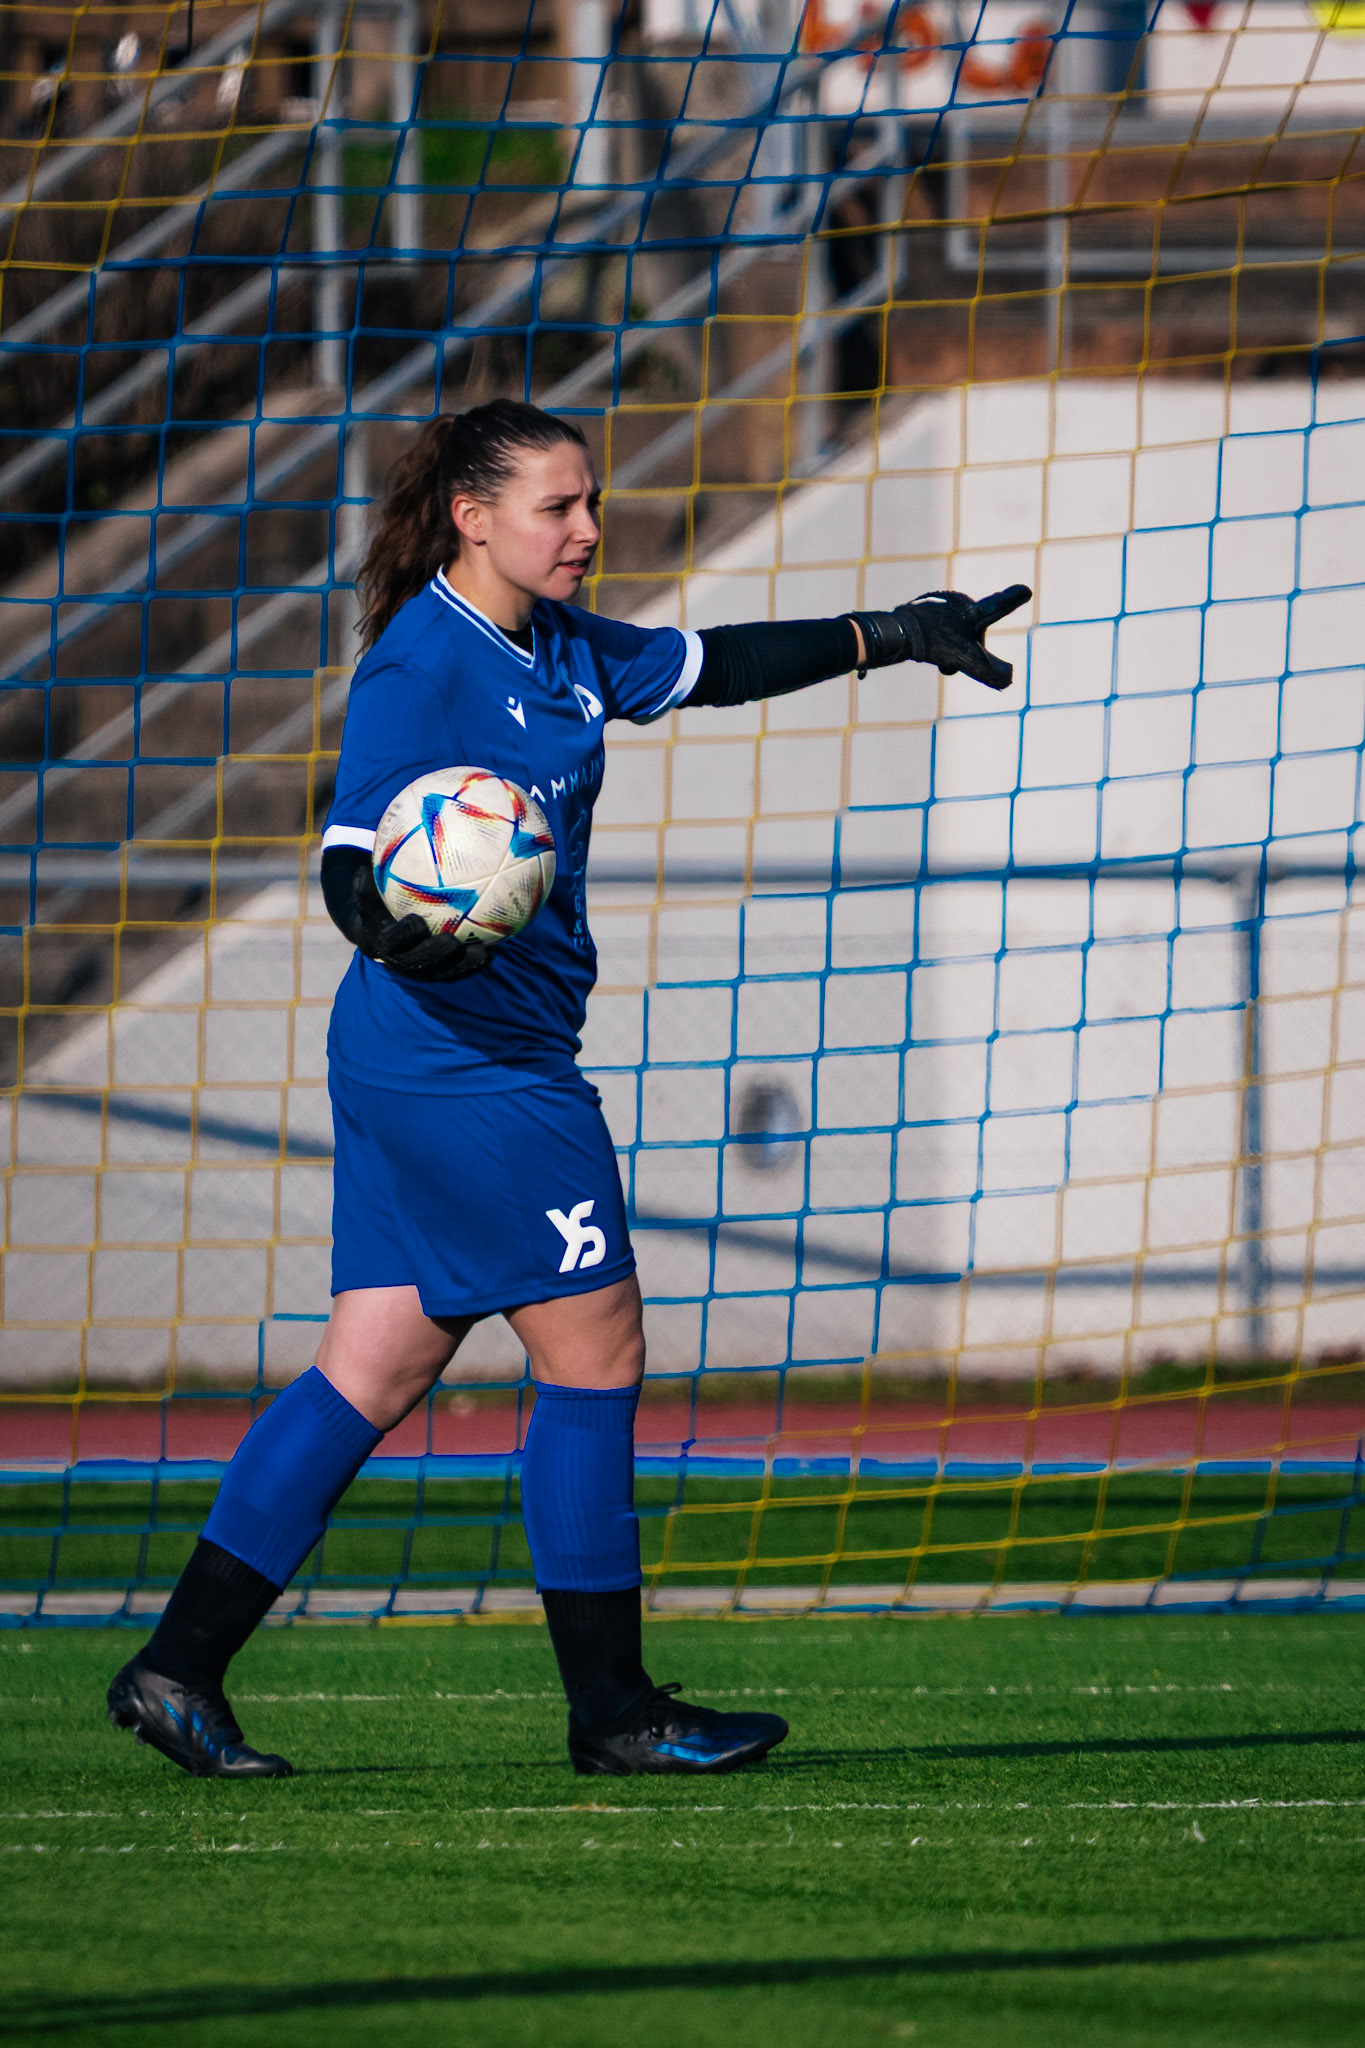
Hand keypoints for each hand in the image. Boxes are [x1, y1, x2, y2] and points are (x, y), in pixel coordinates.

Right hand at [320, 844, 494, 983]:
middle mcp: (392, 955)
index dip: (390, 922)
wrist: (378, 929)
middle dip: (427, 951)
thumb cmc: (381, 894)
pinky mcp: (433, 973)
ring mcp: (413, 968)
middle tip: (448, 939)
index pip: (379, 928)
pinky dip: (473, 963)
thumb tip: (394, 808)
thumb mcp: (375, 876)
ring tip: (481, 953)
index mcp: (374, 933)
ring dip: (458, 964)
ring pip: (435, 971)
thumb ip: (381, 856)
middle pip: (408, 958)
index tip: (413, 918)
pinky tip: (494, 951)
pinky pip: (454, 971)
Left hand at [901, 585, 1031, 689]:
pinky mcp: (924, 605)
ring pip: (953, 631)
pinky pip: (937, 627)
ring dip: (948, 646)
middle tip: (950, 659)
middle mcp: (960, 601)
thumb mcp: (967, 662)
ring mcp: (941, 601)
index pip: (1000, 607)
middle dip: (965, 648)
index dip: (1013, 600)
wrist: (899, 632)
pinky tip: (922, 644)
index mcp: (975, 611)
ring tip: (935, 653)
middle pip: (971, 633)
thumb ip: (991, 672)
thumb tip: (1009, 680)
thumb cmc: (935, 645)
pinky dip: (933, 640)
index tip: (1026, 590)